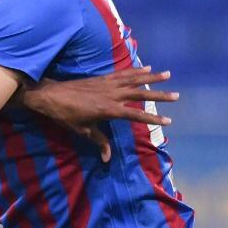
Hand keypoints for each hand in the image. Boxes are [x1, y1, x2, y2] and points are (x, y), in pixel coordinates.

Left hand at [21, 66, 177, 161]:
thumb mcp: (82, 131)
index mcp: (108, 110)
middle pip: (140, 94)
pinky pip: (122, 73)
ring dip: (152, 77)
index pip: (135, 115)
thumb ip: (99, 142)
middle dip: (159, 95)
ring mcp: (108, 84)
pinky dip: (135, 70)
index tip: (168, 121)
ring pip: (134, 80)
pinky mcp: (102, 78)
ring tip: (168, 74)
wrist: (51, 96)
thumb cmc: (66, 116)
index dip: (152, 119)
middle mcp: (112, 95)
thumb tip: (108, 159)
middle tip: (176, 96)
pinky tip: (146, 68)